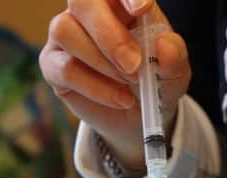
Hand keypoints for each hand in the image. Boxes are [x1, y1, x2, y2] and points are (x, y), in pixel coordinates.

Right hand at [39, 0, 190, 169]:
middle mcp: (90, 13)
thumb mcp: (174, 71)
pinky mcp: (53, 65)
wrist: (139, 116)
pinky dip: (96, 87)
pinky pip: (65, 69)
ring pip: (66, 31)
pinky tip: (120, 99)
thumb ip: (174, 56)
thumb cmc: (156, 82)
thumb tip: (165, 46)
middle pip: (82, 1)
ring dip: (102, 62)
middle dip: (108, 33)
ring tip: (131, 82)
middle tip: (134, 64)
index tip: (142, 9)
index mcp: (121, 4)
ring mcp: (66, 36)